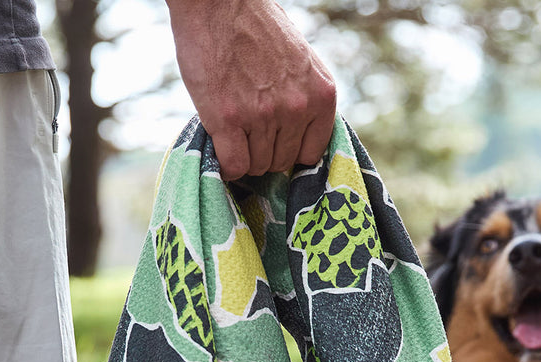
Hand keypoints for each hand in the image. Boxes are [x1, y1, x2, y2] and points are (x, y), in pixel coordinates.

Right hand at [166, 0, 336, 179]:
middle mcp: (297, 108)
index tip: (275, 141)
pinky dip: (225, 164)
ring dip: (243, 154)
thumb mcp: (300, 62)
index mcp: (321, 95)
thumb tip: (298, 138)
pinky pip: (233, 166)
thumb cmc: (256, 28)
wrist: (219, 1)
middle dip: (264, 152)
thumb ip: (305, 98)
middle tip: (248, 128)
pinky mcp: (229, 119)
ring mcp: (263, 115)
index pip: (311, 154)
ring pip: (256, 166)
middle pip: (281, 162)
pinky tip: (221, 145)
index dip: (289, 150)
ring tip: (234, 125)